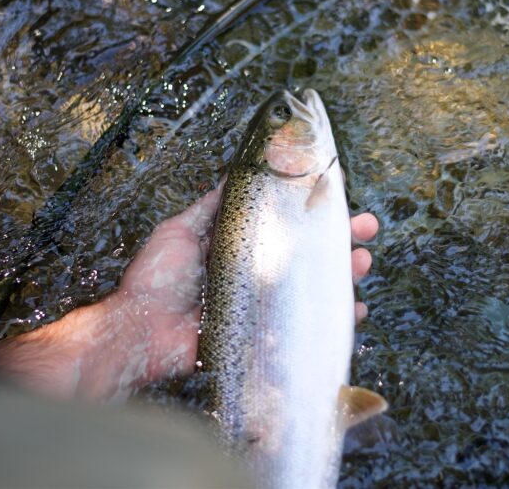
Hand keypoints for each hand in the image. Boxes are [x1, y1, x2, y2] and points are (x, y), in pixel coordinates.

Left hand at [0, 183, 378, 399]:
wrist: (142, 331)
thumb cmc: (157, 279)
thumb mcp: (180, 230)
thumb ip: (211, 207)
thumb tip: (234, 173)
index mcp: (240, 247)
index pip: (286, 224)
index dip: (313, 209)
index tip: (339, 192)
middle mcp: (258, 274)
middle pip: (308, 253)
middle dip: (341, 238)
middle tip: (367, 226)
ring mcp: (265, 305)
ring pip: (314, 286)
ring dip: (344, 273)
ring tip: (362, 260)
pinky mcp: (266, 335)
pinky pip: (307, 326)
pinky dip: (335, 317)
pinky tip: (355, 308)